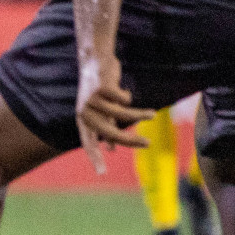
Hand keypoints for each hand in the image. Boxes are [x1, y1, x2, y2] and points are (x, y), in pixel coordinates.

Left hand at [75, 54, 152, 174]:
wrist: (94, 61)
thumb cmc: (98, 90)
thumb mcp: (100, 111)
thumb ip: (104, 128)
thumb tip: (110, 149)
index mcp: (83, 120)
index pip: (87, 143)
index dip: (94, 157)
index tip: (102, 174)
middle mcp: (85, 111)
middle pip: (109, 132)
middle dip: (129, 140)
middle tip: (147, 144)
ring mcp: (92, 99)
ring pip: (121, 113)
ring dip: (139, 114)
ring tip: (152, 114)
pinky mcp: (101, 87)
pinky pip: (123, 98)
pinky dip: (127, 95)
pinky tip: (122, 89)